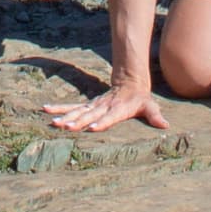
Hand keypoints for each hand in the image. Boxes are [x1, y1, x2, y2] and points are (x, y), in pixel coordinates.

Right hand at [48, 69, 169, 134]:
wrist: (129, 83)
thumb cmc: (140, 99)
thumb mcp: (150, 106)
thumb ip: (155, 115)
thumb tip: (165, 125)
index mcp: (118, 109)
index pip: (109, 116)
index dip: (102, 122)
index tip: (92, 128)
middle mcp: (103, 107)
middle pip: (89, 115)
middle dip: (76, 121)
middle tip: (64, 127)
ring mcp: (94, 105)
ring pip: (77, 111)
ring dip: (65, 117)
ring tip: (53, 123)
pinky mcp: (88, 105)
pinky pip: (71, 107)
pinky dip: (58, 108)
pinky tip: (45, 110)